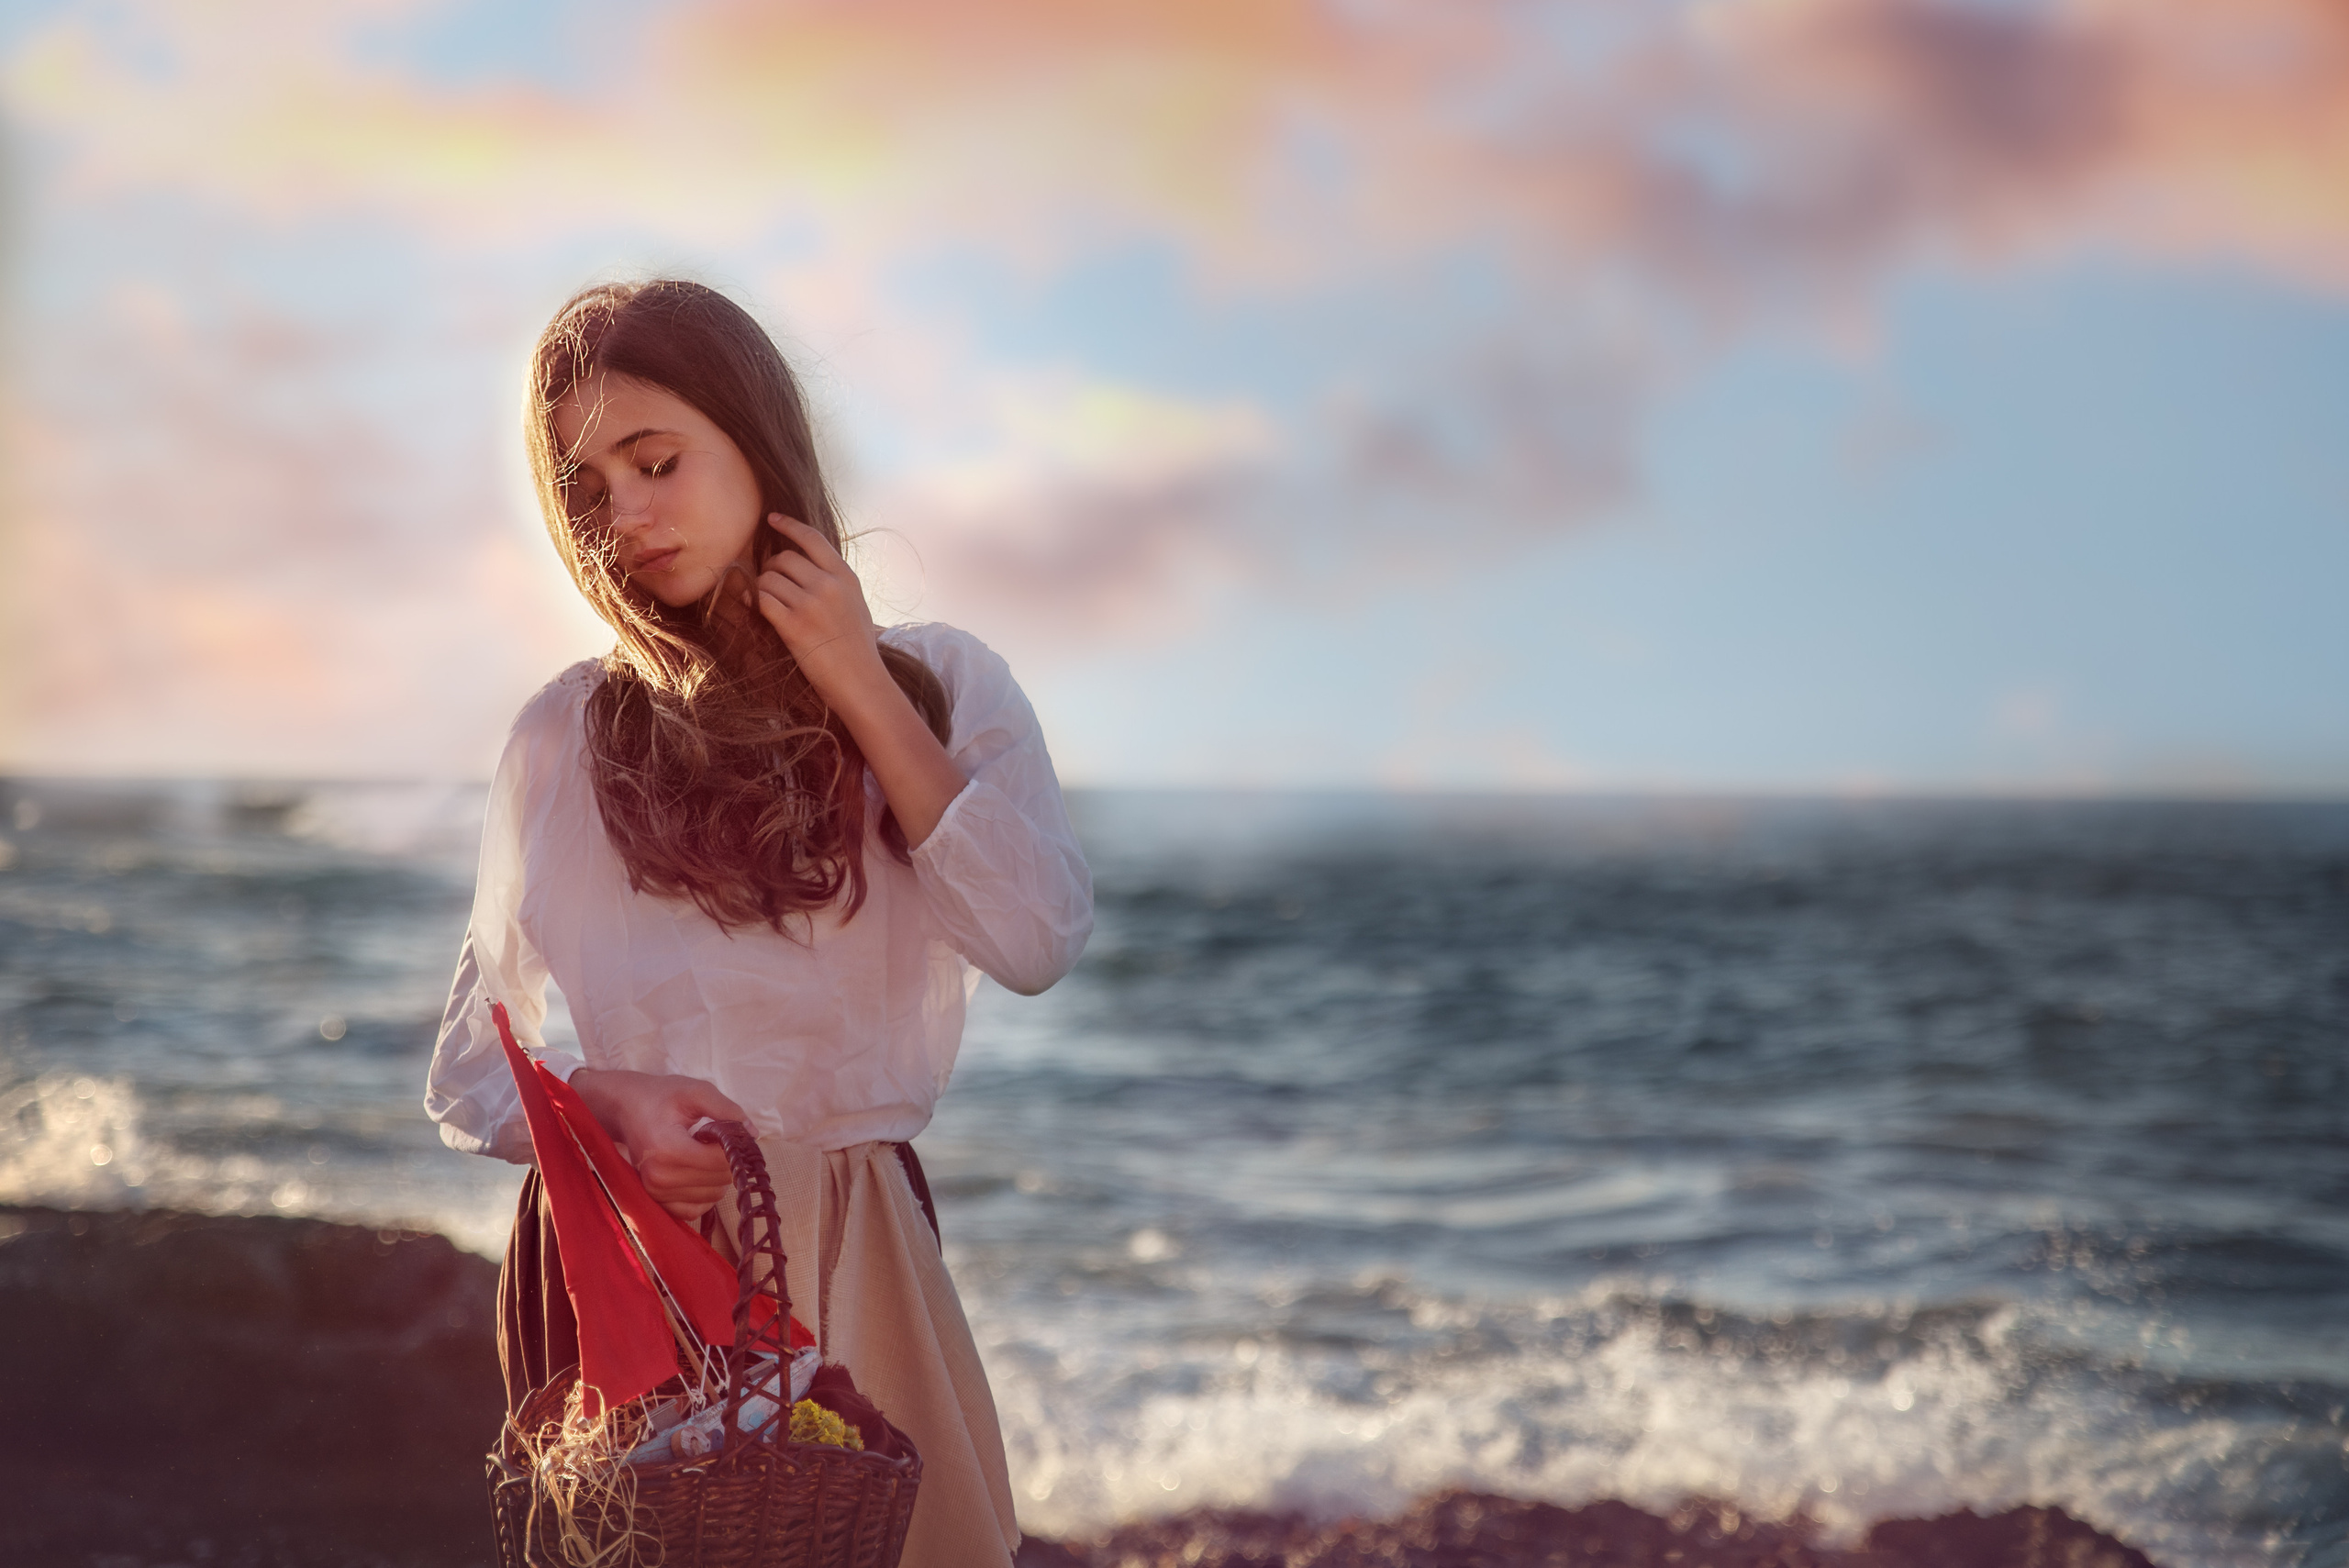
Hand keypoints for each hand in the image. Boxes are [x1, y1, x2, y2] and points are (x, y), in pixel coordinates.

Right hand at [569, 1068, 748, 1220]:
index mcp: (668, 1150)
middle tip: (713, 1139)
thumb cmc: (661, 1097)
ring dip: (717, 1177)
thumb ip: (726, 1109)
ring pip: (712, 1196)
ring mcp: (656, 1194)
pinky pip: (695, 1210)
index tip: (730, 1130)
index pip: (720, 1161)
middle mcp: (660, 1178)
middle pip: (719, 1181)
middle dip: (726, 1160)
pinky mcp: (656, 1203)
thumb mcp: (695, 1091)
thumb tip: (753, 1134)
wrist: (626, 1109)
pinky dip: (705, 1194)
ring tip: (700, 1152)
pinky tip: (698, 1171)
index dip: (735, 1146)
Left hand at [752, 512, 967, 848]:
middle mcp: (828, 585)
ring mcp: (810, 604)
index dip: (789, 525)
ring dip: (763, 589)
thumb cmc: (858, 648)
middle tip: (774, 585)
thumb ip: (834, 582)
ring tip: (772, 604)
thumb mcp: (855, 605)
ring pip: (769, 578)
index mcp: (845, 577)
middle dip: (772, 569)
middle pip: (784, 558)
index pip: (812, 539)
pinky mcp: (793, 625)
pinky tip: (766, 614)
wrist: (861, 681)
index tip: (772, 519)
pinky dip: (759, 604)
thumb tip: (801, 568)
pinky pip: (763, 600)